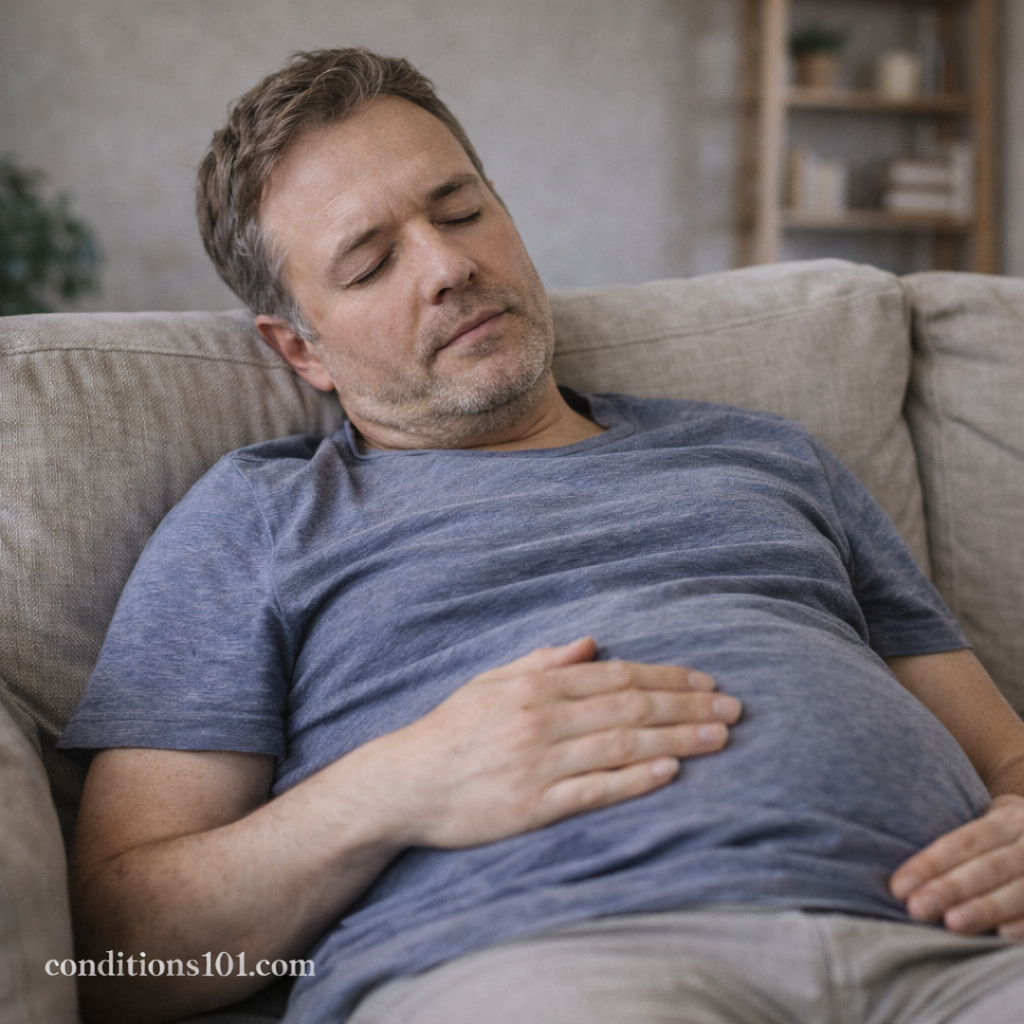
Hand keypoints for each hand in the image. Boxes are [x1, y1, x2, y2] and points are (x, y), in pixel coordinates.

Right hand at [367, 637, 740, 848]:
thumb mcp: (490, 682)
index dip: (667, 678)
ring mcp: (539, 763)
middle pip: (630, 708)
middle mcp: (542, 719)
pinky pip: (594, 791)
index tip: (706, 681)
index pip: (616, 677)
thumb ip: (543, 661)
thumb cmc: (449, 730)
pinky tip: (669, 774)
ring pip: (621, 746)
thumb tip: (590, 643)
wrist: (403, 783)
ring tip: (720, 739)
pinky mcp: (533, 806)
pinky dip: (634, 780)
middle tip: (734, 709)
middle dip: (687, 707)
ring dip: (677, 740)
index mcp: (535, 686)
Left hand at [889, 794, 1023, 938]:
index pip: (964, 841)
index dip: (930, 863)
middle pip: (988, 865)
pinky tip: (1000, 936)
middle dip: (950, 888)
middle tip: (917, 909)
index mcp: (1008, 818)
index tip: (898, 888)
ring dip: (985, 908)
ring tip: (952, 924)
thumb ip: (960, 845)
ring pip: (1019, 889)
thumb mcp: (992, 824)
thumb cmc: (1009, 840)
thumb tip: (902, 878)